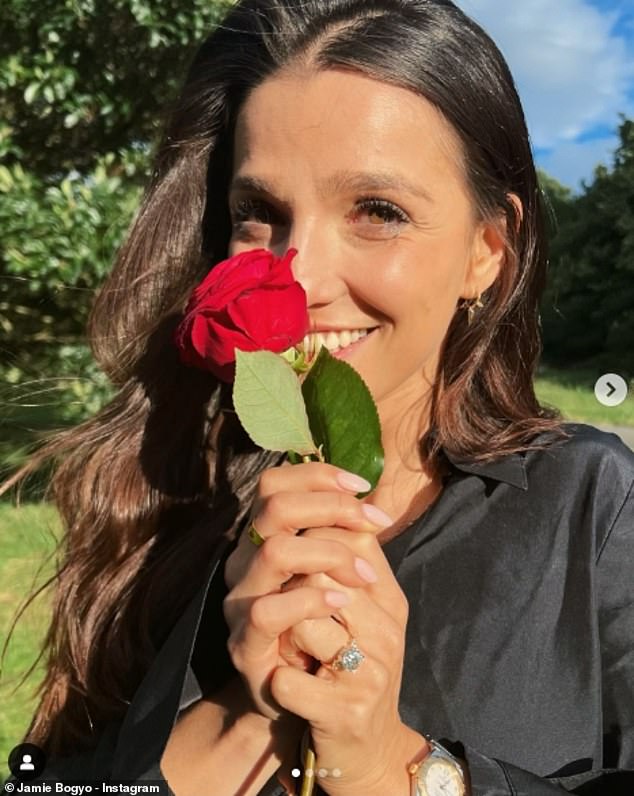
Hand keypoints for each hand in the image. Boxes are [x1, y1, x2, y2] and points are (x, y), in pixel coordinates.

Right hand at [222, 462, 389, 722]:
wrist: (295, 698)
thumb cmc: (319, 627)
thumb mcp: (331, 576)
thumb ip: (342, 538)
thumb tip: (370, 501)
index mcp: (261, 539)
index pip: (275, 484)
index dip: (318, 475)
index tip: (363, 486)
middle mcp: (243, 562)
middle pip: (275, 506)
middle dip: (332, 507)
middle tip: (374, 524)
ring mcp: (239, 602)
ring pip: (273, 551)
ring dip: (328, 553)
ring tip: (363, 575)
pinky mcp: (243, 644)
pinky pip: (268, 611)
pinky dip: (311, 600)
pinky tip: (340, 600)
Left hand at [270, 525, 427, 794]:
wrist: (366, 747)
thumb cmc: (354, 666)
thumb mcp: (362, 610)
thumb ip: (349, 558)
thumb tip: (327, 499)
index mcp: (388, 599)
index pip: (350, 537)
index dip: (309, 533)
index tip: (293, 547)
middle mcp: (387, 631)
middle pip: (319, 572)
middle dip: (291, 584)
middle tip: (286, 600)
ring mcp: (369, 672)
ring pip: (302, 622)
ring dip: (284, 634)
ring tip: (291, 646)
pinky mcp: (345, 712)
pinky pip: (288, 681)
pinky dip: (279, 682)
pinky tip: (287, 685)